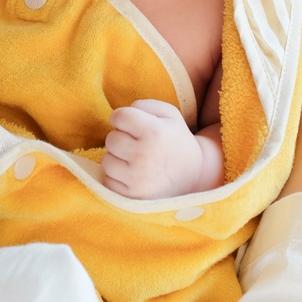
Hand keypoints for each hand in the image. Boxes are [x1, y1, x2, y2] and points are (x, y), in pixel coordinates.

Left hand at [102, 100, 222, 198]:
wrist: (195, 177)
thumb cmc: (177, 140)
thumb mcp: (170, 115)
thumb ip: (144, 105)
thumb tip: (121, 114)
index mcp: (154, 132)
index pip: (119, 116)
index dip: (121, 118)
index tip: (129, 124)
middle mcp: (144, 155)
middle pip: (111, 139)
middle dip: (120, 138)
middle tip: (135, 144)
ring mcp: (137, 179)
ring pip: (107, 161)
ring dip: (117, 159)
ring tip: (133, 160)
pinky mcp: (132, 196)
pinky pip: (108, 181)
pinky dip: (117, 177)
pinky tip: (132, 175)